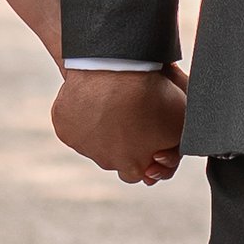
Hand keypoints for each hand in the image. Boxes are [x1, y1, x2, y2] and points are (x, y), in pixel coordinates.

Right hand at [51, 68, 187, 185]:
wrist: (117, 71)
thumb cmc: (152, 96)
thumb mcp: (179, 126)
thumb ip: (174, 148)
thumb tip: (165, 156)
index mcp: (134, 168)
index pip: (141, 172)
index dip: (146, 155)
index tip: (148, 135)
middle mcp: (106, 162)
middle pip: (115, 159)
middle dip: (123, 143)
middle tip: (131, 117)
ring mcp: (83, 146)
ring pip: (93, 142)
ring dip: (102, 128)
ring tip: (112, 102)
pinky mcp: (65, 128)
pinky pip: (74, 125)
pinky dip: (82, 115)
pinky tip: (93, 98)